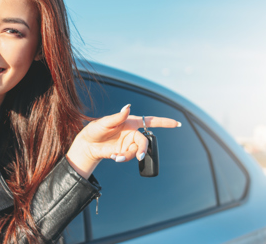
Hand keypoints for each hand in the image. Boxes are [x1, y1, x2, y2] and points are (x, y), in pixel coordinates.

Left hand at [66, 104, 180, 178]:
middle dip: (143, 149)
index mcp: (130, 122)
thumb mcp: (104, 122)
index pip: (151, 121)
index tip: (177, 124)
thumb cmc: (95, 129)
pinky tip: (114, 156)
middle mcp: (132, 133)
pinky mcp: (124, 152)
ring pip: (137, 151)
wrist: (88, 145)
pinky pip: (129, 157)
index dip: (165, 122)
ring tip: (116, 157)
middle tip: (139, 156)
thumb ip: (117, 117)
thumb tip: (127, 107)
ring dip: (129, 155)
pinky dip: (122, 158)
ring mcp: (128, 144)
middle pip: (144, 141)